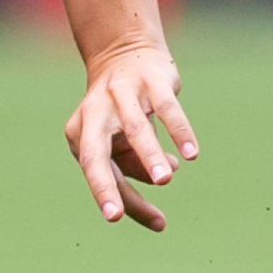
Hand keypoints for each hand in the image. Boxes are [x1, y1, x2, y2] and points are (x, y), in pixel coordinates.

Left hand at [65, 41, 197, 229]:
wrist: (124, 52)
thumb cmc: (119, 108)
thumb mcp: (120, 137)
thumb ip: (135, 162)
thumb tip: (162, 177)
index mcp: (81, 133)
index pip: (98, 172)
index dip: (113, 196)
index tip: (125, 220)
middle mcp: (94, 114)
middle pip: (95, 154)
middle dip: (104, 186)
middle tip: (114, 215)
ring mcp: (121, 95)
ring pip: (134, 129)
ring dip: (149, 156)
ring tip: (165, 180)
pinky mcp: (150, 81)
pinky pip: (166, 109)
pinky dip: (178, 132)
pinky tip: (191, 155)